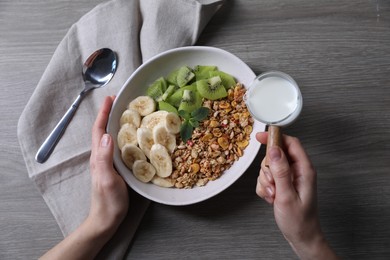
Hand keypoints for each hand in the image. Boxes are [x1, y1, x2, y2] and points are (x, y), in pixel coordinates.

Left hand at [40, 96, 128, 259]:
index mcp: (98, 156)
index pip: (99, 130)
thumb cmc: (108, 201)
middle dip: (110, 114)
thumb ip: (104, 158)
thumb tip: (107, 135)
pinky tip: (134, 137)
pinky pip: (119, 147)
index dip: (103, 114)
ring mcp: (108, 162)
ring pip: (111, 137)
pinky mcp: (115, 168)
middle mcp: (101, 156)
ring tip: (129, 114)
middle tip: (122, 102)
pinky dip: (125, 137)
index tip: (111, 98)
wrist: (107, 219)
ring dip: (117, 124)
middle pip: (103, 130)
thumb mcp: (107, 179)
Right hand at [256, 132, 337, 259]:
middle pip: (275, 155)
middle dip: (268, 170)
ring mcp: (289, 177)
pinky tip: (271, 198)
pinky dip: (265, 188)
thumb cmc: (299, 220)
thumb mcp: (287, 195)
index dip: (275, 137)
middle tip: (272, 184)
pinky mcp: (282, 184)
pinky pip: (266, 179)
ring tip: (273, 195)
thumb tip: (274, 150)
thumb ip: (280, 171)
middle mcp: (297, 171)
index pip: (290, 143)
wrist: (300, 236)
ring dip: (266, 181)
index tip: (260, 137)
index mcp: (304, 169)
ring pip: (269, 168)